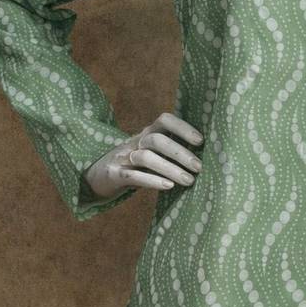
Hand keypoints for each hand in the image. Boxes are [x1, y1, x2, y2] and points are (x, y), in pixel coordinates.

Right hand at [82, 111, 203, 201]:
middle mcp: (135, 142)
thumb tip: (208, 156)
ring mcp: (123, 157)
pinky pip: (133, 176)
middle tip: (199, 167)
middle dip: (180, 153)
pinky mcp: (114, 175)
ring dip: (170, 168)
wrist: (98, 176)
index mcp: (147, 133)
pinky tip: (168, 186)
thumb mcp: (152, 153)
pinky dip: (152, 180)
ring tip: (189, 181)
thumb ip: (172, 151)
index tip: (200, 141)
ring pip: (146, 158)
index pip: (164, 120)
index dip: (182, 127)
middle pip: (157, 140)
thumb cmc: (136, 165)